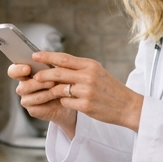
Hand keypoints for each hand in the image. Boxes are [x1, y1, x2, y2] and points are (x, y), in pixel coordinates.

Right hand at [7, 62, 77, 138]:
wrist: (70, 97)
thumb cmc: (61, 79)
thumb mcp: (56, 68)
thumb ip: (47, 64)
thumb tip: (41, 57)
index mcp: (24, 74)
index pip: (13, 71)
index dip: (17, 70)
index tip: (27, 68)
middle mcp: (23, 87)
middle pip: (22, 87)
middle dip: (37, 84)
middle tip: (51, 82)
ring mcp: (26, 100)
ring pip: (31, 97)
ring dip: (46, 92)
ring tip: (58, 88)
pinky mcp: (32, 110)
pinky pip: (37, 107)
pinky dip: (49, 102)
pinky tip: (58, 98)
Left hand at [8, 52, 143, 135]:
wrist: (128, 106)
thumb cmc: (110, 89)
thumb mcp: (97, 73)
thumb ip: (79, 68)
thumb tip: (57, 64)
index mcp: (90, 65)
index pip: (64, 58)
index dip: (47, 56)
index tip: (35, 55)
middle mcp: (88, 76)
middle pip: (58, 73)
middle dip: (43, 75)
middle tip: (35, 77)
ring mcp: (87, 91)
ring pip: (60, 89)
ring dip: (54, 91)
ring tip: (52, 93)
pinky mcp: (86, 105)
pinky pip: (66, 102)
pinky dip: (65, 102)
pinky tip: (71, 103)